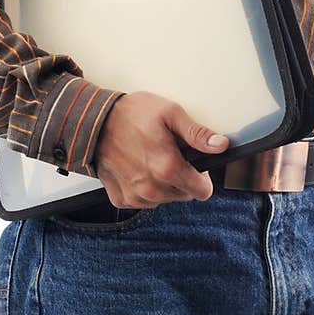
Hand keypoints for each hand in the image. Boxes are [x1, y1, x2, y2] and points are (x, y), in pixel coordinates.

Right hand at [93, 91, 229, 207]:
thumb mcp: (170, 113)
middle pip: (184, 195)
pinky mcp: (122, 199)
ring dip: (164, 184)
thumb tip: (220, 145)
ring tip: (150, 158)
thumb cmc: (130, 114)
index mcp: (168, 168)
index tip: (193, 162)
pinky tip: (137, 167)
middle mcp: (152, 189)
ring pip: (165, 199)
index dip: (202, 176)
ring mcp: (136, 197)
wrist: (92, 122)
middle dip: (183, 178)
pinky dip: (145, 187)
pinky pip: (144, 201)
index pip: (203, 191)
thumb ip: (197, 133)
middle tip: (169, 154)